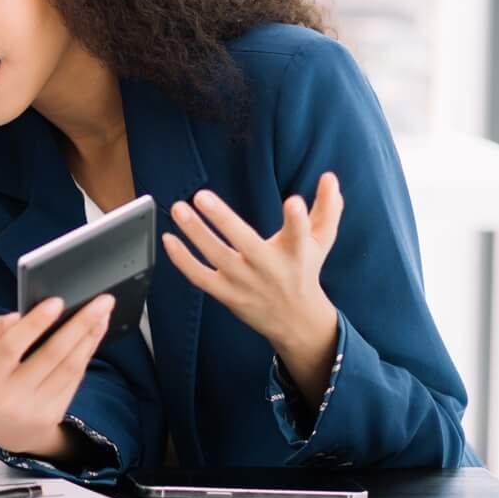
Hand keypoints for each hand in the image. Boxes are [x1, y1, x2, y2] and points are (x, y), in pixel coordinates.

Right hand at [0, 294, 114, 460]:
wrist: (2, 432)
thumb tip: (18, 316)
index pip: (12, 346)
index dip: (35, 323)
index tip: (57, 302)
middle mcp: (13, 395)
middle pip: (51, 355)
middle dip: (79, 325)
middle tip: (101, 301)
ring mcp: (37, 407)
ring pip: (70, 367)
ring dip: (90, 337)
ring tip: (103, 313)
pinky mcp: (55, 413)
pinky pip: (75, 378)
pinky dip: (87, 353)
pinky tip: (94, 334)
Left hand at [162, 174, 343, 392]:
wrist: (296, 321)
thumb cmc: (305, 270)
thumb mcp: (323, 240)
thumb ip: (328, 207)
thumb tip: (330, 176)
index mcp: (297, 252)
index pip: (300, 234)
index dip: (298, 220)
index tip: (293, 202)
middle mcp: (270, 268)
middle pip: (246, 243)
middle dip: (223, 220)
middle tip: (201, 196)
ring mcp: (246, 283)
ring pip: (216, 257)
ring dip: (194, 232)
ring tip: (178, 209)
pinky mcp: (228, 294)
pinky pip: (200, 277)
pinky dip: (182, 260)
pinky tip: (168, 238)